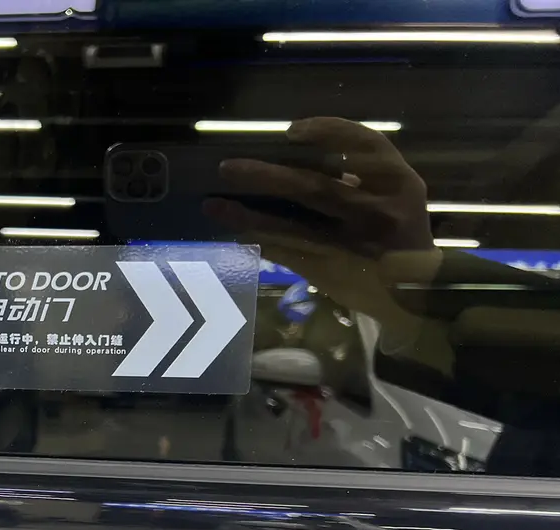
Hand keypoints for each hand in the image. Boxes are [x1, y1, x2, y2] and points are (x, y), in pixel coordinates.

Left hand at [203, 117, 435, 258]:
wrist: (421, 292)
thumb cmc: (403, 233)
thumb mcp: (397, 195)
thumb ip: (361, 175)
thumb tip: (302, 154)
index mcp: (399, 182)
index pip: (365, 144)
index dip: (328, 132)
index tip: (291, 132)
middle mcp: (378, 210)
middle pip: (314, 187)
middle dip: (266, 176)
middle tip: (227, 168)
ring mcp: (355, 245)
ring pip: (292, 226)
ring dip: (248, 216)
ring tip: (213, 205)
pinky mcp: (336, 271)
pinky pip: (289, 253)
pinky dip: (261, 242)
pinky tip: (233, 233)